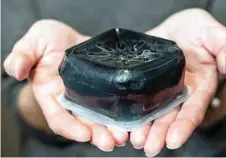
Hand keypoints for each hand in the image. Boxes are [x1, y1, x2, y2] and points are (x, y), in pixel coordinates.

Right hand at [4, 19, 127, 150]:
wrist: (68, 36)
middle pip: (84, 123)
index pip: (59, 118)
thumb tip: (15, 70)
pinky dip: (122, 113)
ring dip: (112, 129)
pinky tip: (133, 118)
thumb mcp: (32, 43)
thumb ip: (22, 56)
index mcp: (51, 95)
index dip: (70, 128)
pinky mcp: (104, 88)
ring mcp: (88, 96)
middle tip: (112, 142)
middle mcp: (71, 100)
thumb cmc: (47, 40)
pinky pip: (113, 103)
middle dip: (97, 135)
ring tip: (125, 136)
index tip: (85, 135)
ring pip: (100, 118)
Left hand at [129, 8, 225, 155]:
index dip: (184, 125)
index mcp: (198, 85)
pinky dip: (130, 111)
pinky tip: (122, 122)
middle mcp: (178, 92)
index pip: (193, 109)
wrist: (173, 27)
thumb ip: (224, 47)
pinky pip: (136, 98)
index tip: (174, 140)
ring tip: (134, 140)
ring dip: (144, 128)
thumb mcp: (212, 33)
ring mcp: (159, 89)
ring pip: (153, 113)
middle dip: (160, 134)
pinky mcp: (143, 83)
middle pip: (170, 117)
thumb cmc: (196, 29)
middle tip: (149, 148)